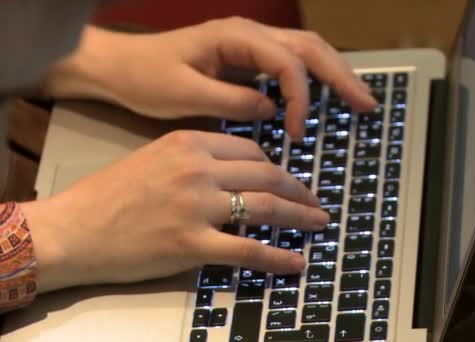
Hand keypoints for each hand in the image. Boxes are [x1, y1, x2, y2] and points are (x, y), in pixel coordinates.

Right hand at [20, 131, 328, 292]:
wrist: (72, 229)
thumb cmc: (107, 195)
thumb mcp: (153, 158)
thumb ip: (196, 160)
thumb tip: (236, 173)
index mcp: (189, 143)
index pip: (251, 150)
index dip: (278, 166)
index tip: (289, 178)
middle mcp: (198, 170)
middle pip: (266, 175)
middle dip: (298, 190)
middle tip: (316, 201)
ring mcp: (197, 207)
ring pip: (265, 207)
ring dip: (299, 217)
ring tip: (318, 223)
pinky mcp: (192, 244)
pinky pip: (248, 250)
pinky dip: (278, 257)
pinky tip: (296, 261)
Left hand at [44, 19, 376, 140]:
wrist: (122, 67)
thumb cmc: (146, 78)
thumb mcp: (185, 94)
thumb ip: (231, 101)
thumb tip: (272, 110)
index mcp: (236, 37)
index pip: (287, 62)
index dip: (300, 97)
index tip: (296, 131)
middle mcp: (249, 35)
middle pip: (310, 47)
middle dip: (341, 76)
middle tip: (367, 105)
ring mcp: (250, 44)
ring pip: (306, 51)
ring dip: (335, 75)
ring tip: (359, 100)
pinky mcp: (248, 60)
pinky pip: (291, 64)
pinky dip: (313, 80)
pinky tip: (325, 98)